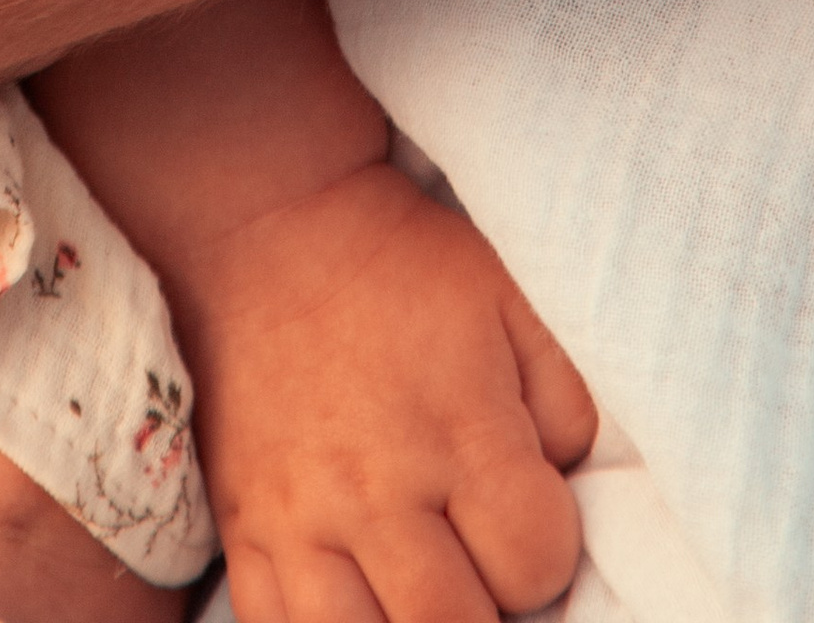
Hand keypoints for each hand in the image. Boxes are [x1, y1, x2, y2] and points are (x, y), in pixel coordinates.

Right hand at [181, 162, 595, 622]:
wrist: (269, 229)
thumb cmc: (402, 265)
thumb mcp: (510, 300)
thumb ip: (565, 403)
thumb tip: (569, 487)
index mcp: (457, 427)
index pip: (535, 562)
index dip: (547, 551)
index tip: (527, 515)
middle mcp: (376, 488)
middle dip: (482, 610)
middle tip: (475, 563)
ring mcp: (300, 519)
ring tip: (416, 588)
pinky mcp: (243, 531)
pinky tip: (356, 602)